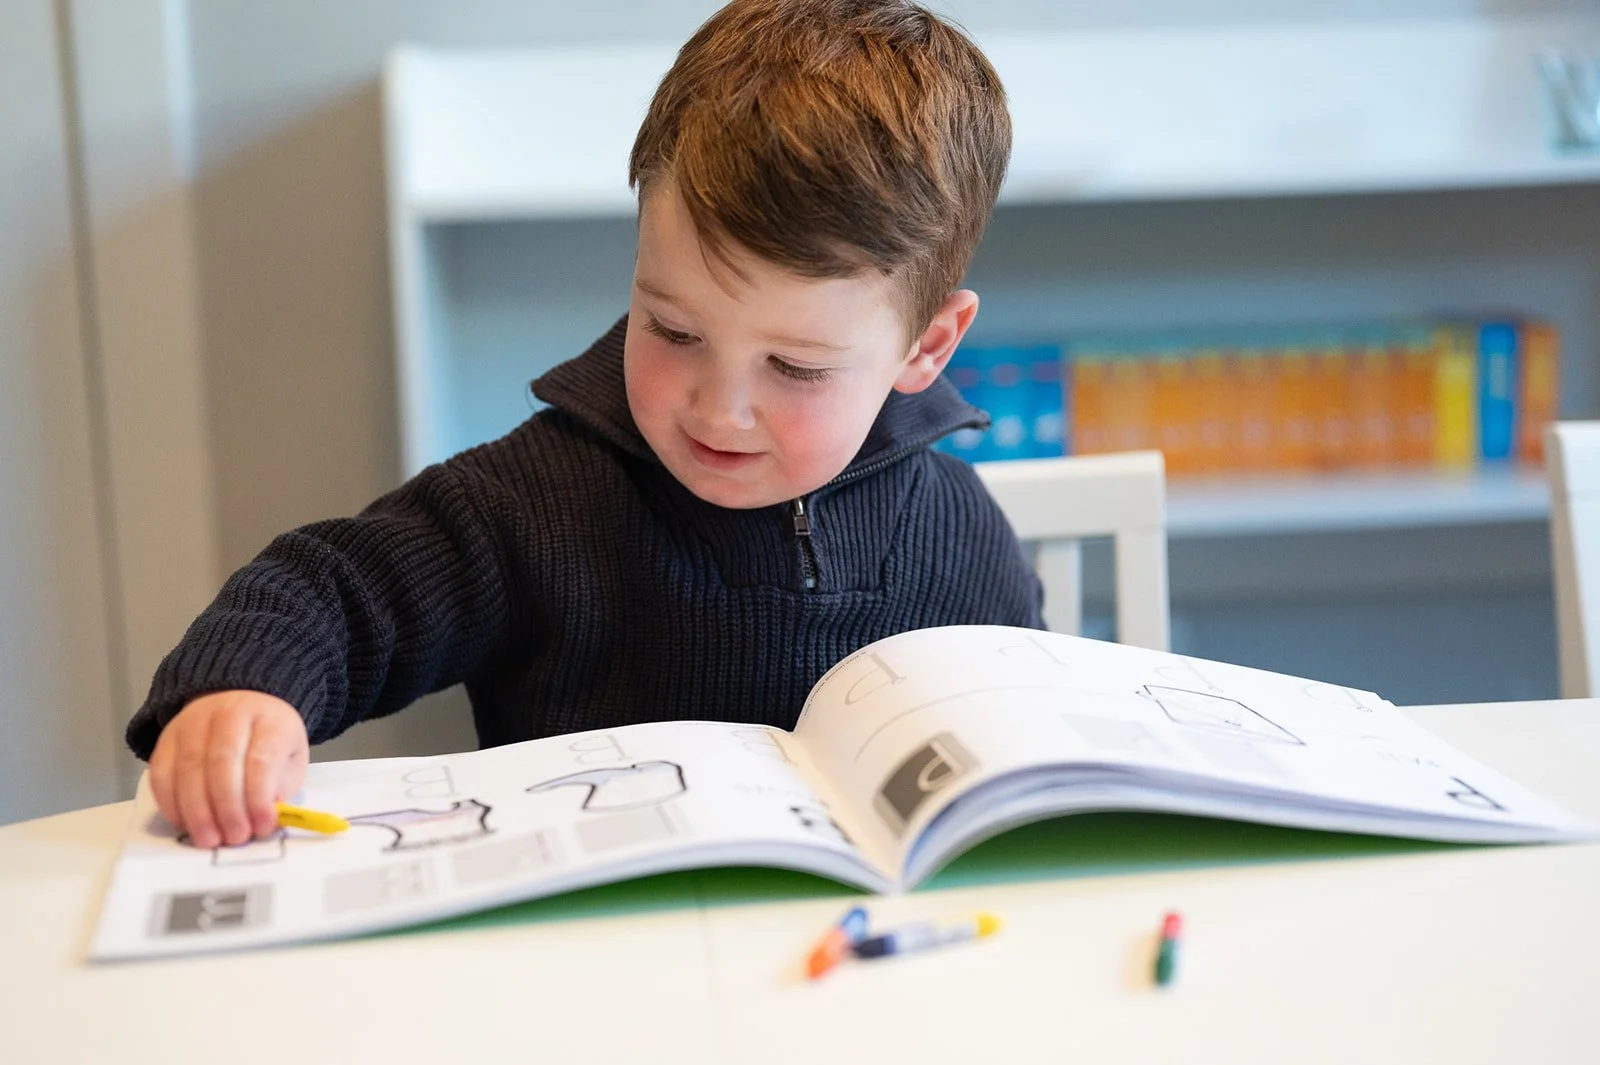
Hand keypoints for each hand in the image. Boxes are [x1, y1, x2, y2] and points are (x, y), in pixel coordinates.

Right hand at [148, 691, 309, 848]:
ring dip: (198, 811)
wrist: (240, 705)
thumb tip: (267, 818)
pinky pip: (161, 773)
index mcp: (269, 719)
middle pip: (222, 762)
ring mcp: (193, 722)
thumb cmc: (268, 742)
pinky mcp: (167, 737)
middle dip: (227, 808)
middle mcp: (230, 713)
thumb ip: (281, 788)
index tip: (262, 826)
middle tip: (234, 838)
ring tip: (210, 838)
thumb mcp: (289, 761)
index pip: (262, 758)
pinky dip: (171, 804)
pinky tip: (185, 823)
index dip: (260, 797)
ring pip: (188, 769)